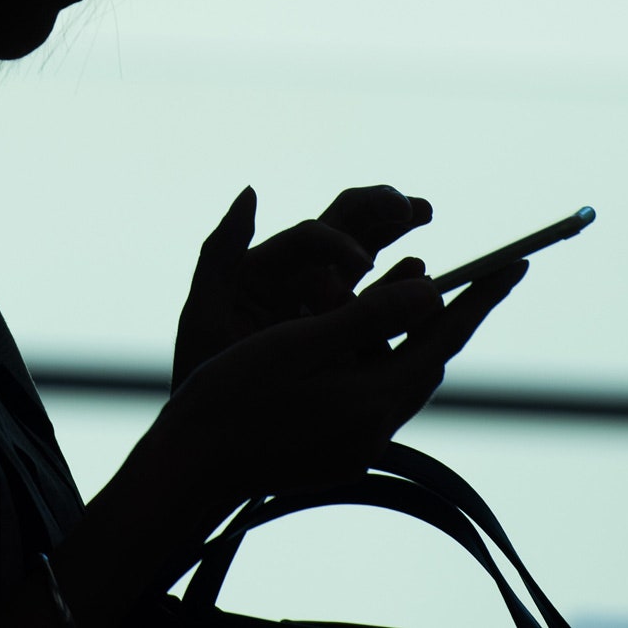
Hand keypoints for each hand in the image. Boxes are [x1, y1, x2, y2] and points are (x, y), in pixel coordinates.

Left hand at [173, 184, 432, 389]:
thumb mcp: (206, 313)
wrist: (216, 435)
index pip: (310, 237)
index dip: (337, 242)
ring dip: (398, 232)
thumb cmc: (203, 368)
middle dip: (381, 209)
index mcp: (267, 266)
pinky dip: (403, 288)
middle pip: (346, 226)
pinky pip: (381, 306)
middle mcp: (298, 275)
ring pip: (371, 255)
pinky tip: (423, 278)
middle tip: (416, 208)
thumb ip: (220, 252)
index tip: (361, 262)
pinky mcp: (348, 336)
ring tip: (424, 213)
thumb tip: (250, 191)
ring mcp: (327, 304)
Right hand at [173, 256, 524, 502]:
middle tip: (463, 271)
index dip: (482, 298)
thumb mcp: (304, 341)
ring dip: (405, 329)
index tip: (515, 264)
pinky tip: (358, 332)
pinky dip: (377, 353)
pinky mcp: (335, 449)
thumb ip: (370, 316)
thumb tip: (433, 291)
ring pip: (399, 374)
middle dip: (443, 312)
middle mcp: (376, 427)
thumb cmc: (239, 392)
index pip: (446, 339)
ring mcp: (356, 443)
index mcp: (375, 399)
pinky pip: (372, 391)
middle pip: (428, 359)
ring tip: (411, 281)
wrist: (192, 464)